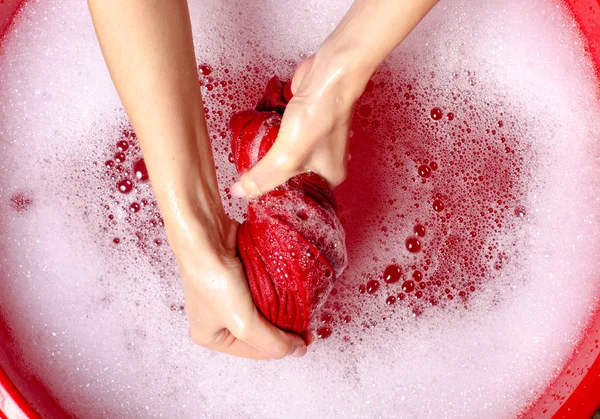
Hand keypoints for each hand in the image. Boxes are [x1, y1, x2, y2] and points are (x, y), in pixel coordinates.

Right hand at [172, 213, 307, 359]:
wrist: (206, 235)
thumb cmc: (215, 281)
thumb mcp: (244, 323)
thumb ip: (271, 342)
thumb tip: (297, 352)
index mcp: (212, 336)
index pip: (256, 351)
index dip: (282, 347)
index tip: (308, 339)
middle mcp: (218, 317)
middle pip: (260, 330)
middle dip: (283, 328)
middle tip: (308, 324)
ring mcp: (228, 294)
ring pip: (264, 309)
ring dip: (282, 308)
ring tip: (303, 307)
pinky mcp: (239, 274)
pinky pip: (263, 289)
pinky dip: (276, 289)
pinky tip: (291, 289)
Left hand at [231, 54, 360, 197]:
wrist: (328, 75)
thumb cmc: (317, 117)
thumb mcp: (287, 156)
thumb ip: (263, 176)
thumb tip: (238, 193)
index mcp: (329, 176)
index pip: (301, 198)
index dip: (278, 199)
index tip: (255, 200)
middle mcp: (324, 162)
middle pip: (290, 178)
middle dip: (269, 178)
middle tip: (246, 184)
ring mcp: (314, 142)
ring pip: (284, 157)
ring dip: (267, 157)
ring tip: (245, 165)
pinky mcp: (302, 124)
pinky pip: (281, 139)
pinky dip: (269, 139)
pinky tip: (254, 142)